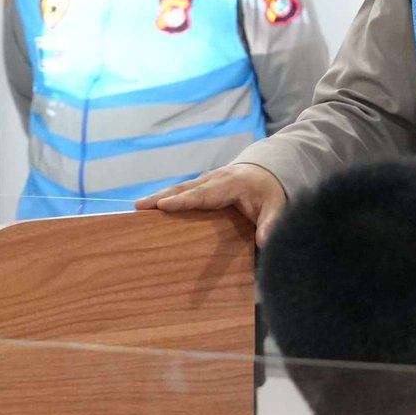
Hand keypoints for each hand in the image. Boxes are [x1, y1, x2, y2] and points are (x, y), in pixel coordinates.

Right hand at [136, 163, 287, 245]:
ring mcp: (206, 180)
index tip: (164, 206)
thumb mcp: (277, 207)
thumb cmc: (271, 192)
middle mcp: (215, 179)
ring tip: (138, 207)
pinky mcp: (202, 185)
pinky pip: (182, 191)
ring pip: (180, 188)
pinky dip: (166, 198)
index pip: (204, 194)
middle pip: (185, 189)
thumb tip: (264, 242)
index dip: (183, 200)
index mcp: (232, 184)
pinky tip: (150, 208)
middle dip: (162, 197)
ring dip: (159, 197)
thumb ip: (271, 223)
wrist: (268, 172)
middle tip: (139, 206)